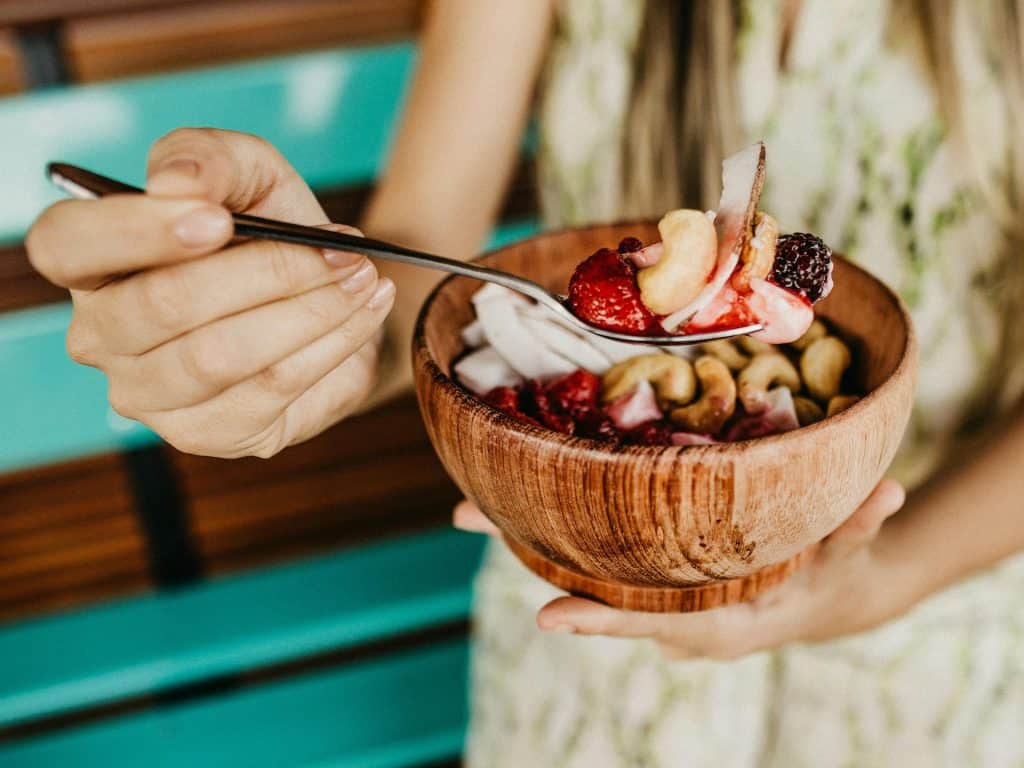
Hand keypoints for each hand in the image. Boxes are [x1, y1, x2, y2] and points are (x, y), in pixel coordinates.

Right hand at [27, 128, 394, 458]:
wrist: (330, 294)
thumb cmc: (271, 231)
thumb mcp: (249, 173)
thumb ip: (210, 157)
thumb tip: (177, 183)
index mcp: (91, 262)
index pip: (67, 245)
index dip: (137, 231)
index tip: (219, 219)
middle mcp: (102, 337)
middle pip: (164, 305)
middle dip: (268, 270)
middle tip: (342, 250)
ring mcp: (150, 396)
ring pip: (223, 355)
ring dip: (311, 309)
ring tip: (362, 277)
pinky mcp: (210, 433)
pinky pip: (272, 389)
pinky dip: (332, 344)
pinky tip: (364, 312)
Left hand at [454, 479, 908, 658]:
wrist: (822, 598)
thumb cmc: (834, 578)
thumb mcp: (850, 557)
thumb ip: (859, 527)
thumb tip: (884, 490)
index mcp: (716, 622)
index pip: (654, 625)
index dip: (604, 622)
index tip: (548, 617)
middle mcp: (672, 613)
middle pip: (591, 589)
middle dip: (528, 556)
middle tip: (464, 515)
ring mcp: (654, 593)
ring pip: (581, 568)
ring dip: (523, 535)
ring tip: (465, 503)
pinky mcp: (649, 571)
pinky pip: (595, 552)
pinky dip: (554, 527)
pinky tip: (513, 493)